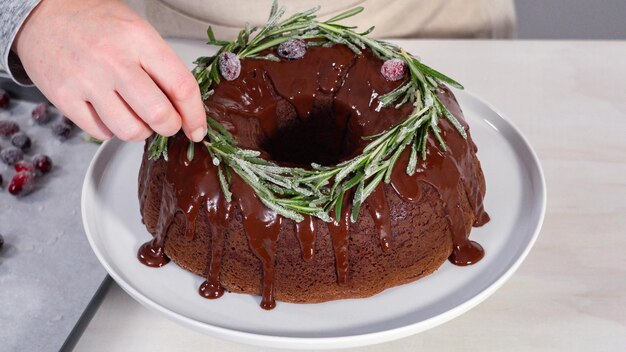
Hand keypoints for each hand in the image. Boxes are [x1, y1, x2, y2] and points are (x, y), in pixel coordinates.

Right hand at [13, 0, 206, 141]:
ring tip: (137, 116)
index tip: (197, 128)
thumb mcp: (137, 30)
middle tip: (167, 123)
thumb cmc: (95, 21)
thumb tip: (186, 106)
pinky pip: (100, 133)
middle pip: (158, 115)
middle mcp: (114, 60)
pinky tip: (111, 112)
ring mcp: (87, 80)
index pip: (181, 86)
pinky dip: (111, 130)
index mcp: (139, 39)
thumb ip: (162, 65)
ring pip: (130, 130)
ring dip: (141, 131)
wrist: (42, 12)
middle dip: (170, 127)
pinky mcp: (64, 97)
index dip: (195, 115)